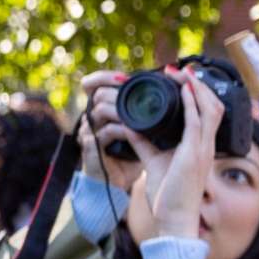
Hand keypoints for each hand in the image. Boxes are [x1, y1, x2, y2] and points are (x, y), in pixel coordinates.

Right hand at [77, 71, 137, 187]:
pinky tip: (132, 132)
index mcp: (100, 110)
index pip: (92, 84)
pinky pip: (104, 133)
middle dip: (118, 92)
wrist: (119, 181)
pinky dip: (120, 131)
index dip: (105, 76)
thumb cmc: (130, 154)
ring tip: (139, 114)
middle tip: (137, 96)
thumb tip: (169, 92)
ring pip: (100, 110)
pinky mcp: (90, 148)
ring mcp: (89, 132)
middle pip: (98, 93)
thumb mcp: (138, 129)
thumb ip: (144, 112)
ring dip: (121, 110)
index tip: (124, 78)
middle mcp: (91, 118)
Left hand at [125, 71, 221, 240]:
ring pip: (210, 109)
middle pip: (213, 105)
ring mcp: (204, 150)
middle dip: (199, 84)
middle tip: (181, 69)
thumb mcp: (154, 162)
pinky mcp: (194, 155)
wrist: (173, 220)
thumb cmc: (168, 196)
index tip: (183, 77)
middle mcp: (207, 146)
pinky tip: (184, 90)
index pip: (208, 113)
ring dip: (196, 87)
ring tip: (182, 73)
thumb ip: (144, 144)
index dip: (199, 93)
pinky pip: (198, 123)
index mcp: (201, 147)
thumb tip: (130, 126)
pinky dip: (192, 103)